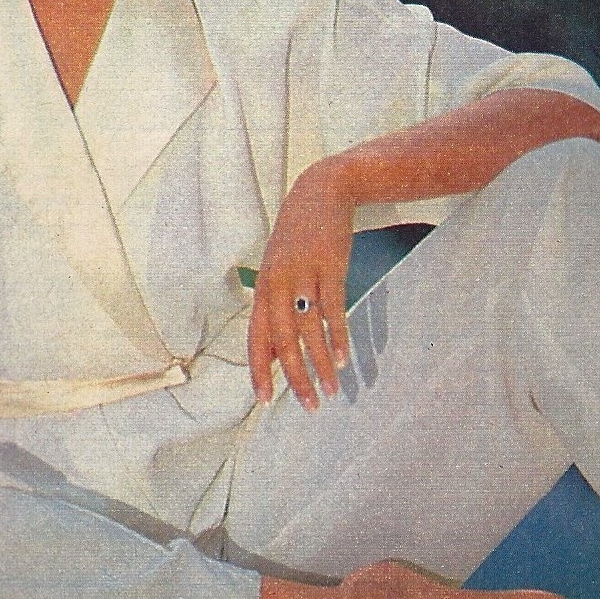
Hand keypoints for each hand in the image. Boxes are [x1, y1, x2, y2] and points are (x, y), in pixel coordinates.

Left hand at [248, 158, 354, 407]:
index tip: (264, 401)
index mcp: (263, 288)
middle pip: (282, 340)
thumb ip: (276, 307)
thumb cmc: (298, 238)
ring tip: (331, 390)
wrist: (320, 192)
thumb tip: (273, 349)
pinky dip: (338, 337)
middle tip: (309, 406)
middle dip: (294, 377)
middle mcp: (277, 284)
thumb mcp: (279, 270)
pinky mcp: (329, 267)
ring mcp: (303, 275)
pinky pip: (333, 310)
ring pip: (308, 330)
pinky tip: (344, 359)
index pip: (256, 338)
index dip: (259, 370)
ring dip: (320, 365)